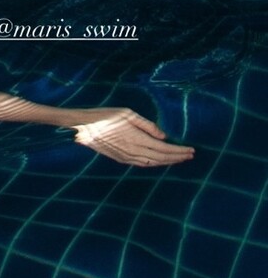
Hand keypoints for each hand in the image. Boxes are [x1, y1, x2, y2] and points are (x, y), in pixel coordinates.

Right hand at [72, 107, 193, 166]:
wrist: (84, 128)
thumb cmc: (105, 115)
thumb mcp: (128, 114)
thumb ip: (147, 125)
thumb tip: (164, 136)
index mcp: (138, 139)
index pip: (165, 149)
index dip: (179, 151)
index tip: (192, 151)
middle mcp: (135, 152)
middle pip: (162, 158)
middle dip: (178, 158)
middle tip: (191, 156)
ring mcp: (128, 158)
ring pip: (153, 163)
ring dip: (168, 162)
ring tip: (179, 159)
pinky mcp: (122, 160)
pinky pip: (144, 164)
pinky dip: (156, 163)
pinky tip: (160, 160)